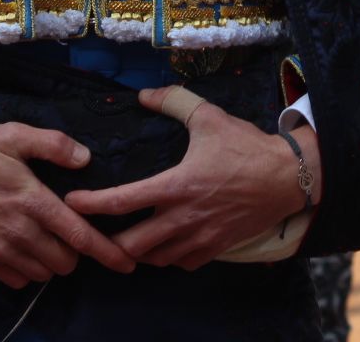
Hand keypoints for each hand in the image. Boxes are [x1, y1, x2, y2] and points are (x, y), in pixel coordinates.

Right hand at [0, 123, 136, 288]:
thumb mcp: (13, 135)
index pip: (80, 236)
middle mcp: (21, 232)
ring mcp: (1, 250)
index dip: (109, 252)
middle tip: (67, 230)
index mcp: (34, 201)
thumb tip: (86, 158)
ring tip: (45, 238)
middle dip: (75, 250)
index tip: (128, 262)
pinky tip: (23, 248)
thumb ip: (53, 144)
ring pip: (44, 273)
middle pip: (66, 261)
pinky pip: (19, 280)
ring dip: (52, 261)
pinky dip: (28, 270)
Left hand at [63, 88, 319, 270]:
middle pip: (132, 245)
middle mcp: (184, 217)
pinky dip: (167, 257)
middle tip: (96, 229)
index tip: (71, 202)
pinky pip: (182, 263)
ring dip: (137, 251)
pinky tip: (163, 243)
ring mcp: (201, 237)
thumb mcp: (209, 117)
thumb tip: (143, 95)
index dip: (91, 204)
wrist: (287, 177)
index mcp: (176, 185)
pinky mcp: (216, 247)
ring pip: (155, 259)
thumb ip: (174, 102)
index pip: (122, 202)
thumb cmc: (246, 146)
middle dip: (110, 240)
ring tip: (125, 237)